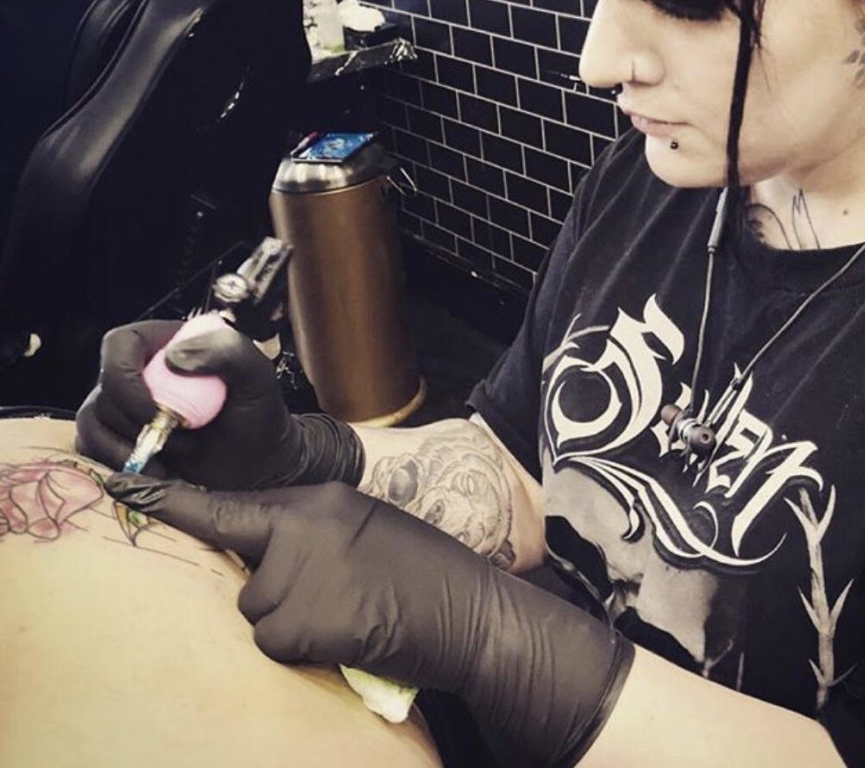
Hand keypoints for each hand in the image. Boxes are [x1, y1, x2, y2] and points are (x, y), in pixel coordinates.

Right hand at [75, 320, 362, 490]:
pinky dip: (118, 463)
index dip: (124, 376)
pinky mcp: (116, 436)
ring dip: (131, 447)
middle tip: (184, 441)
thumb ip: (229, 352)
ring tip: (177, 456)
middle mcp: (139, 369)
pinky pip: (91, 447)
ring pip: (93, 421)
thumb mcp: (258, 378)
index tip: (157, 411)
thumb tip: (172, 358)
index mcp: (168, 342)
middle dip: (138, 423)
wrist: (257, 463)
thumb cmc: (259, 415)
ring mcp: (124, 403)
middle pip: (104, 389)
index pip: (120, 344)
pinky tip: (158, 472)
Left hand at [105, 476, 633, 765]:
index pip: (230, 505)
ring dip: (293, 625)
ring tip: (348, 614)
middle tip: (335, 599)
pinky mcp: (305, 618)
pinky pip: (276, 645)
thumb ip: (314, 532)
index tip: (121, 486)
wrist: (470, 607)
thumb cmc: (424, 571)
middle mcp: (301, 527)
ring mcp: (301, 572)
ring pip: (258, 614)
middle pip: (246, 576)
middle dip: (276, 596)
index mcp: (318, 499)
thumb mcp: (366, 528)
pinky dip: (305, 650)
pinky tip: (349, 634)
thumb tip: (270, 557)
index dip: (171, 502)